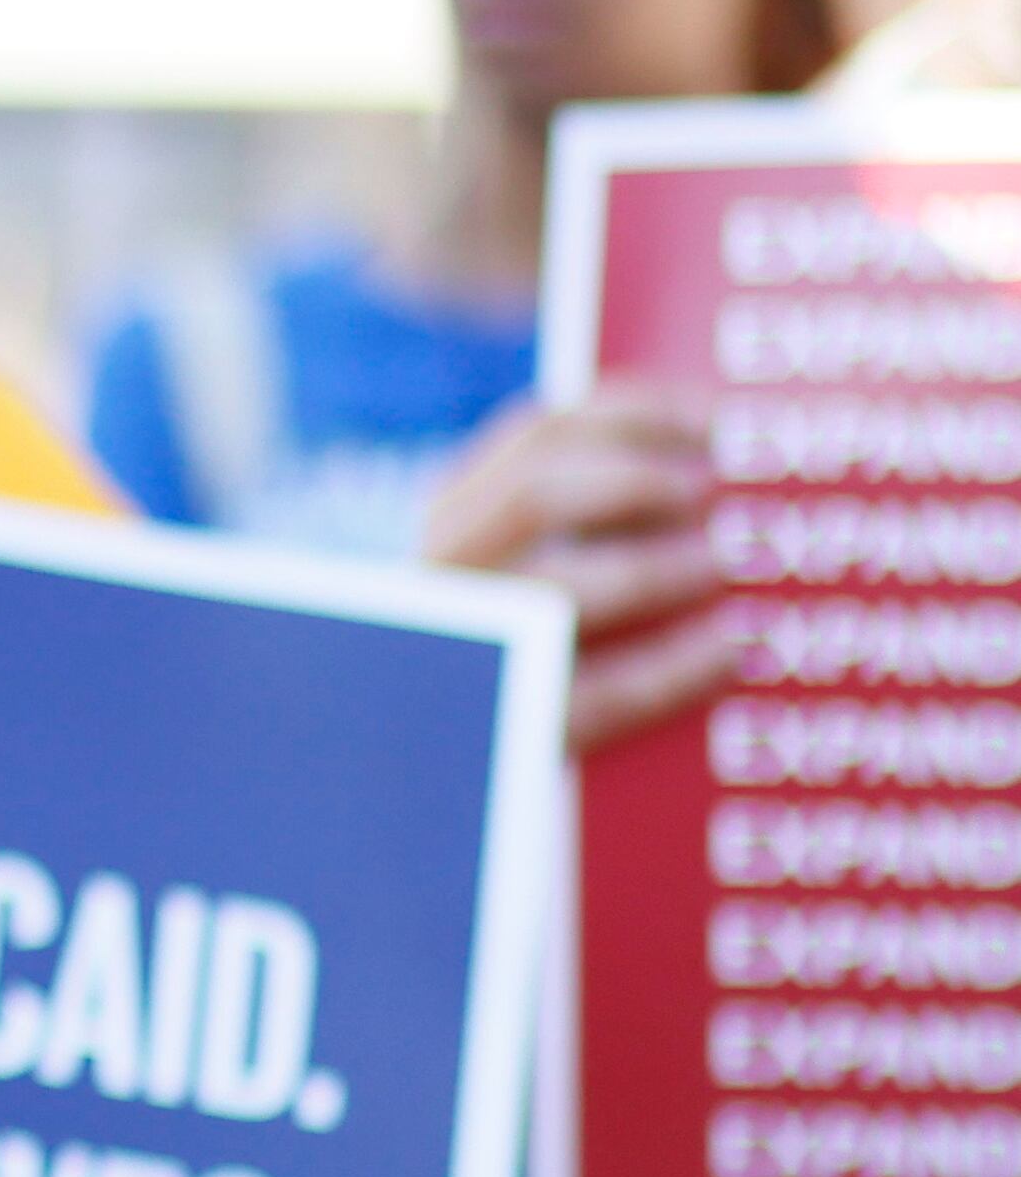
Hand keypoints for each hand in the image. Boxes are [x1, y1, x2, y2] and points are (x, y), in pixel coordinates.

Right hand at [426, 384, 735, 750]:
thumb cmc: (541, 640)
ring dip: (655, 566)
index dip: (637, 414)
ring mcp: (472, 647)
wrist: (450, 762)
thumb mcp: (542, 560)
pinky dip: (671, 665)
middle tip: (719, 492)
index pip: (537, 432)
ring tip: (725, 564)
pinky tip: (729, 648)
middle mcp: (448, 568)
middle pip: (535, 494)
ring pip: (556, 588)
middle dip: (640, 483)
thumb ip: (598, 509)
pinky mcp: (511, 726)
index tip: (719, 420)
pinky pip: (597, 692)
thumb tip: (721, 459)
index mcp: (459, 512)